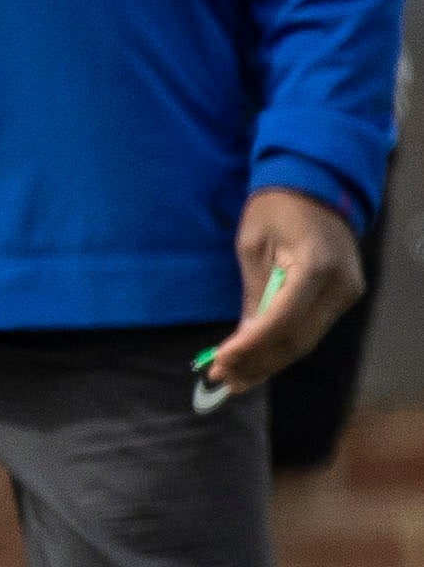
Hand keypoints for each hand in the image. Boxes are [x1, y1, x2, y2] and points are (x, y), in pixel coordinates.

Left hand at [201, 186, 367, 395]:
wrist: (316, 186)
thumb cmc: (277, 208)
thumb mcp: (252, 246)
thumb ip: (254, 294)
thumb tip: (245, 338)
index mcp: (316, 266)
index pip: (282, 321)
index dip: (250, 347)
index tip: (219, 362)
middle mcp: (339, 284)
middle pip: (297, 339)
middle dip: (256, 362)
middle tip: (220, 379)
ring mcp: (346, 292)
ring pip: (305, 341)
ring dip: (268, 362)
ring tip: (233, 379)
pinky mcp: (343, 297)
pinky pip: (310, 330)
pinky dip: (282, 348)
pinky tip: (256, 362)